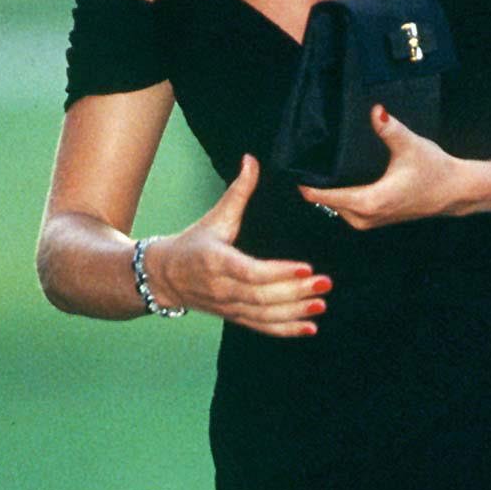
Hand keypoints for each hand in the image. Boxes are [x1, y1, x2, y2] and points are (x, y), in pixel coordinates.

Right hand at [145, 156, 329, 337]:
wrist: (165, 277)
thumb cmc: (193, 243)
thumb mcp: (215, 216)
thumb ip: (238, 191)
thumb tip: (252, 160)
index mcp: (216, 260)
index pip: (250, 271)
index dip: (279, 272)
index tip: (306, 267)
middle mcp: (221, 288)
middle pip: (262, 296)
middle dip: (296, 292)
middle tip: (325, 283)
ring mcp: (228, 306)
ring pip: (264, 315)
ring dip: (295, 313)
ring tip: (321, 304)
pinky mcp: (234, 317)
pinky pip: (261, 327)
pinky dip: (286, 330)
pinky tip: (309, 328)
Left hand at [296, 108, 467, 230]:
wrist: (455, 191)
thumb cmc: (434, 170)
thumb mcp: (410, 145)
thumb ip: (389, 128)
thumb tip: (375, 110)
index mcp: (370, 201)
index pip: (327, 197)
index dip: (308, 187)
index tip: (292, 175)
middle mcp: (367, 216)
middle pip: (328, 203)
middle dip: (315, 188)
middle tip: (300, 166)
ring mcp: (371, 221)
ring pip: (338, 209)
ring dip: (328, 195)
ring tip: (314, 173)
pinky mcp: (376, 220)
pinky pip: (349, 211)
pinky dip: (340, 199)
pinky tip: (336, 183)